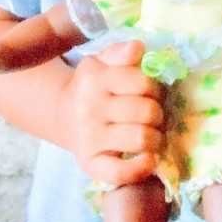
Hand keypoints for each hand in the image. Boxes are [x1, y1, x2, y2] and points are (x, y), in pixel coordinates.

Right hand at [61, 40, 165, 185]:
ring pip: (141, 139)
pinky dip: (142, 167)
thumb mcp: (102, 62)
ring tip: (151, 134)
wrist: (63, 116)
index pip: (144, 82)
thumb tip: (138, 48)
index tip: (151, 93)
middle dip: (158, 113)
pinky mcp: (90, 164)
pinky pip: (121, 172)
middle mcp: (89, 108)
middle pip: (147, 111)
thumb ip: (121, 52)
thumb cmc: (94, 88)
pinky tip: (148, 158)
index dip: (156, 88)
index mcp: (95, 78)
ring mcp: (89, 138)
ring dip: (156, 138)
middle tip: (152, 115)